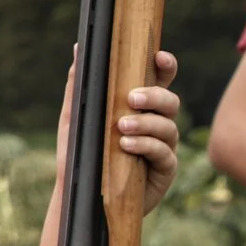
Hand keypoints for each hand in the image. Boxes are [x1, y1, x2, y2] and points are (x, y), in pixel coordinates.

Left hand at [50, 49, 183, 215]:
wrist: (81, 197)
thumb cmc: (81, 155)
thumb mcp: (75, 118)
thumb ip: (79, 84)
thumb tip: (79, 48)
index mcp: (140, 108)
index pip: (159, 80)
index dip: (165, 66)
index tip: (159, 57)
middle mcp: (156, 124)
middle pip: (171, 101)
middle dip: (155, 96)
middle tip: (132, 98)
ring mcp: (163, 146)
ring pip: (168, 126)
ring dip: (146, 123)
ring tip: (121, 127)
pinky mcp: (164, 169)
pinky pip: (163, 153)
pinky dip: (146, 146)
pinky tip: (126, 146)